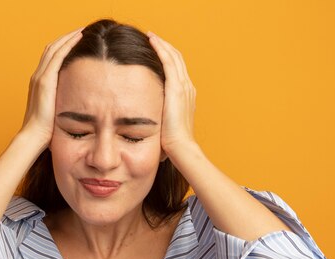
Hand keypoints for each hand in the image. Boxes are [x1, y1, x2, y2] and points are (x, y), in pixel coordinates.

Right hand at [19, 27, 83, 144]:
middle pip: (51, 49)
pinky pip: (58, 56)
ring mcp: (40, 77)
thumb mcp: (55, 111)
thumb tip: (78, 103)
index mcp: (39, 82)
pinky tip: (78, 38)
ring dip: (68, 37)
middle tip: (81, 31)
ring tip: (81, 30)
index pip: (50, 58)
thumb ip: (63, 102)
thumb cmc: (46, 129)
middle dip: (66, 38)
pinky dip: (68, 44)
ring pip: (54, 49)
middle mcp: (37, 76)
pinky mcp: (45, 80)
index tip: (76, 41)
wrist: (34, 136)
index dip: (62, 47)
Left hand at [147, 32, 196, 154]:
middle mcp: (187, 88)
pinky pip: (169, 61)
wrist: (181, 147)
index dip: (168, 58)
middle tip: (152, 37)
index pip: (177, 70)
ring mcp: (183, 87)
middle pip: (178, 59)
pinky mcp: (176, 88)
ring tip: (151, 36)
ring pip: (174, 57)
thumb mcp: (165, 124)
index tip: (155, 51)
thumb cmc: (171, 142)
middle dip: (165, 47)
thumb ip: (159, 116)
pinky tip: (152, 41)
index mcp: (186, 95)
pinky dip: (161, 49)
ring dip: (163, 44)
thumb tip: (147, 120)